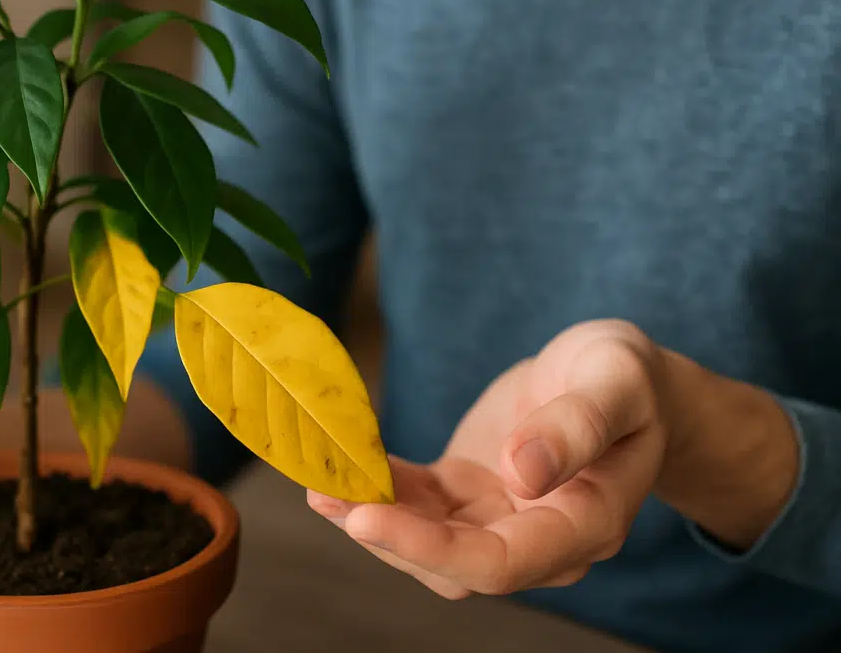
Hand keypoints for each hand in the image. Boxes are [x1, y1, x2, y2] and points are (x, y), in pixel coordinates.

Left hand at [309, 319, 669, 597]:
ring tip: (317, 485)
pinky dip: (379, 491)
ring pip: (428, 544)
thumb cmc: (625, 377)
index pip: (503, 561)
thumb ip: (579, 426)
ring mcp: (502, 520)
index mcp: (587, 522)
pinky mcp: (470, 496)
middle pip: (454, 565)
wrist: (616, 379)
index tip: (367, 517)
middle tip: (323, 496)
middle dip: (386, 537)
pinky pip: (419, 507)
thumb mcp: (616, 381)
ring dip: (371, 519)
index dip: (431, 549)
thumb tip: (525, 472)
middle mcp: (541, 538)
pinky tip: (340, 469)